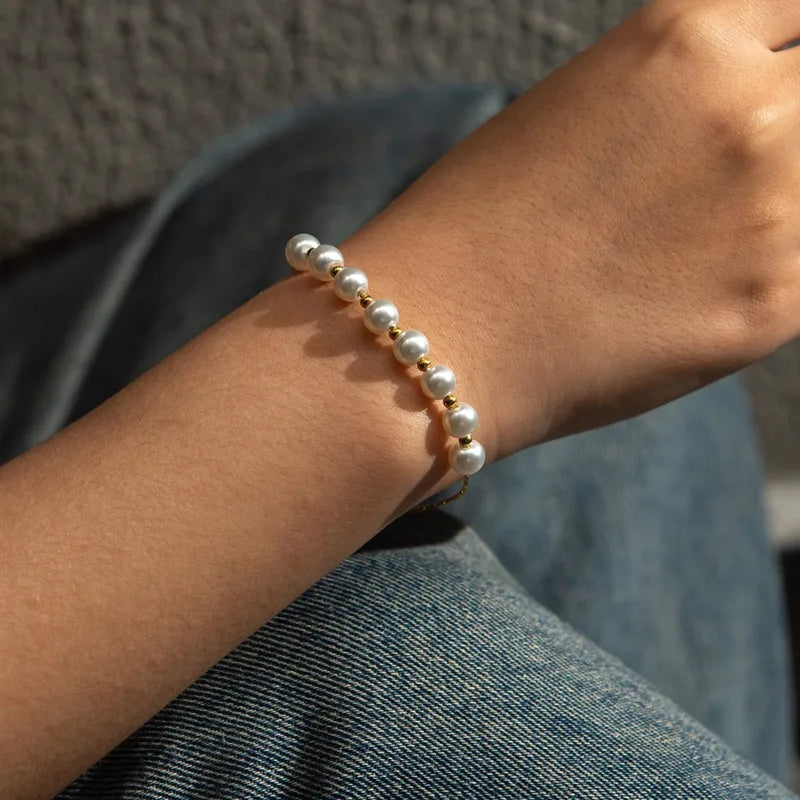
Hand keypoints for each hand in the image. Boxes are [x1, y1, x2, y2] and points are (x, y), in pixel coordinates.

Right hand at [344, 0, 799, 462]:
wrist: (440, 334)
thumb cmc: (476, 227)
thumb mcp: (576, 116)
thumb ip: (678, 103)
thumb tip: (745, 119)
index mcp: (686, 39)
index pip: (799, 8)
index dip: (782, 55)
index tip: (768, 86)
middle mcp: (747, 108)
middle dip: (783, 130)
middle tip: (717, 186)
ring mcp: (773, 209)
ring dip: (776, 209)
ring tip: (689, 248)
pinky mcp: (775, 305)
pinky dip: (767, 275)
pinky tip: (692, 294)